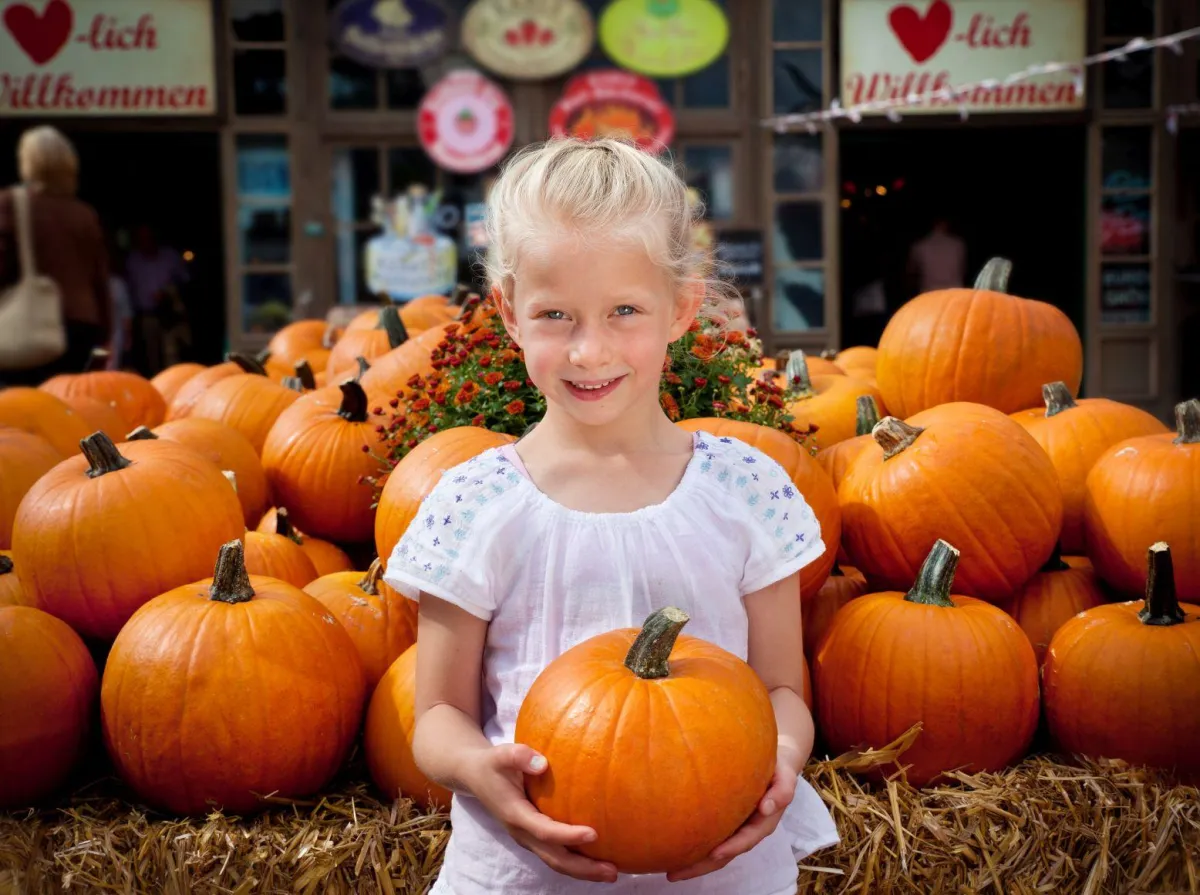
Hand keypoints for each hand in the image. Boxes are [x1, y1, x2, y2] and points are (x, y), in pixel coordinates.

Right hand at [464, 743, 619, 883]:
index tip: (594, 834)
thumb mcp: (500, 754)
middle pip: (554, 858)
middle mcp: (522, 832)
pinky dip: (576, 861)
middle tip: (613, 872)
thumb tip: (542, 763)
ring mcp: (527, 838)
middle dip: (583, 868)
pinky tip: (598, 859)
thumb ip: (519, 756)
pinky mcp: (533, 836)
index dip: (568, 835)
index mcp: (515, 814)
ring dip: (583, 870)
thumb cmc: (492, 764)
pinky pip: (556, 854)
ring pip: (556, 861)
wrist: (475, 777)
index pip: (545, 831)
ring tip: (612, 873)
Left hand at [665, 757, 797, 882]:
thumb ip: (782, 791)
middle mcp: (747, 832)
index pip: (745, 840)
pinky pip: (710, 838)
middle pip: (725, 855)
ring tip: (670, 871)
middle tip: (675, 874)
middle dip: (702, 866)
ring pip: (715, 852)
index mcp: (762, 824)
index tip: (714, 854)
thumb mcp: (785, 778)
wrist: (774, 766)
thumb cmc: (778, 771)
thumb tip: (766, 808)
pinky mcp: (725, 823)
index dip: (731, 848)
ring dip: (694, 863)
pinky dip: (695, 847)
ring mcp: (735, 829)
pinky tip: (675, 851)